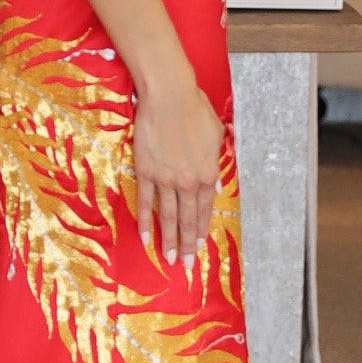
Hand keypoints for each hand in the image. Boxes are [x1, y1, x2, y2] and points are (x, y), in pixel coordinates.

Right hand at [133, 77, 222, 267]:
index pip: (205, 209)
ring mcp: (166, 179)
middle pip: (188, 220)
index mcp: (207, 173)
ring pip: (168, 216)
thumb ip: (217, 164)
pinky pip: (145, 202)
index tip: (199, 246)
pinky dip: (145, 220)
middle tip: (185, 265)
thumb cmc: (195, 110)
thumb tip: (216, 189)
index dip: (202, 230)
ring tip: (168, 258)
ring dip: (168, 240)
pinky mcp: (146, 172)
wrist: (169, 97)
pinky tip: (145, 236)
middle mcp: (188, 181)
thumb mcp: (216, 137)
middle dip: (187, 245)